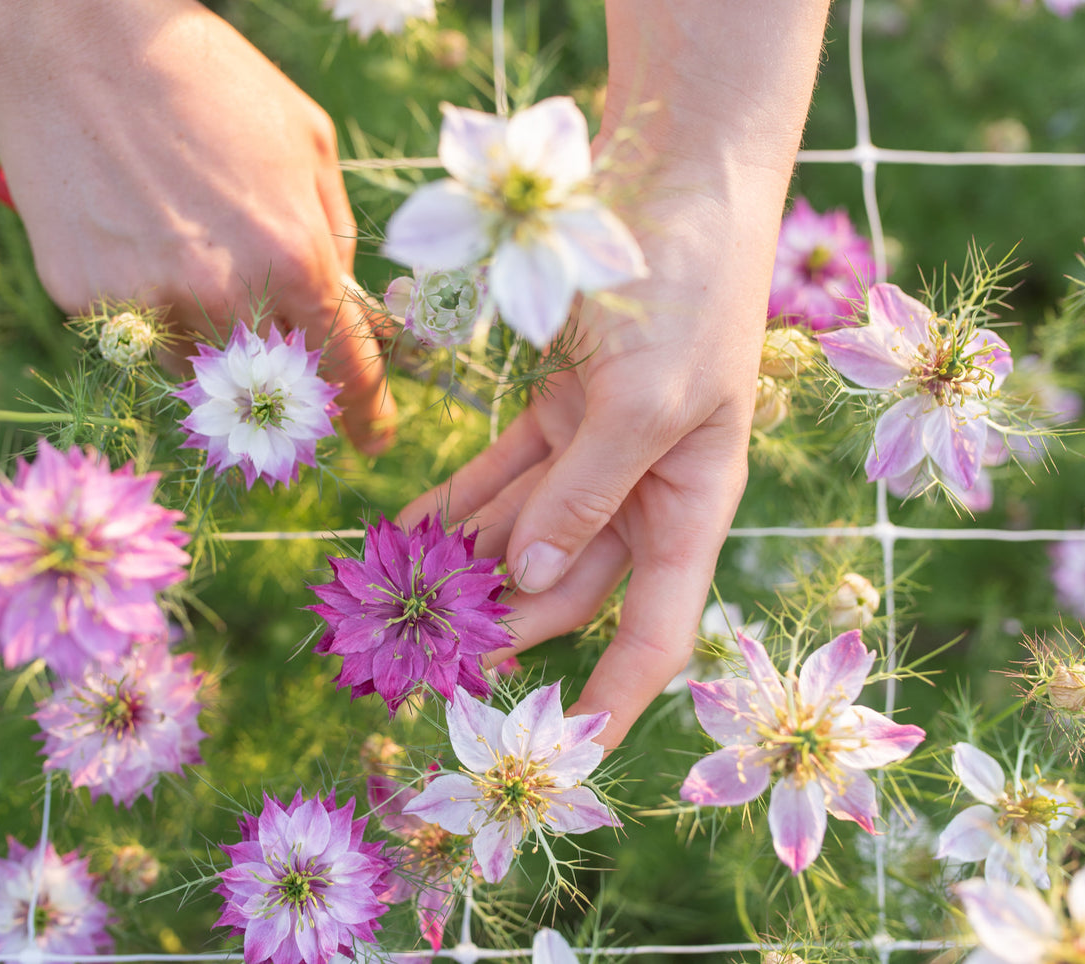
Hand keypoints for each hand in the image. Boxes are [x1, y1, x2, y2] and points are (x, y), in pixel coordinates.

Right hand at [0, 0, 393, 450]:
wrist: (76, 39)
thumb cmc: (207, 80)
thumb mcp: (307, 142)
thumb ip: (334, 234)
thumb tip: (341, 301)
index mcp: (293, 255)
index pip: (345, 367)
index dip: (366, 413)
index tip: (372, 439)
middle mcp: (224, 293)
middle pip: (272, 386)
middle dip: (284, 380)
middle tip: (276, 350)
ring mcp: (149, 301)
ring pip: (200, 371)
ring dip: (213, 344)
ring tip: (192, 264)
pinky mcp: (87, 299)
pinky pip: (137, 334)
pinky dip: (151, 310)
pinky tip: (139, 241)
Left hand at [401, 168, 790, 747]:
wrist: (677, 182)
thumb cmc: (686, 289)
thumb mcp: (645, 400)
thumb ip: (586, 494)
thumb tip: (526, 577)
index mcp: (690, 505)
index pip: (657, 626)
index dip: (621, 694)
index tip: (570, 751)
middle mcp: (642, 491)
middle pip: (565, 584)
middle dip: (502, 625)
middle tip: (424, 662)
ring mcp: (595, 452)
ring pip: (520, 533)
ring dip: (462, 567)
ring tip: (394, 607)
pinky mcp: (555, 410)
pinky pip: (495, 477)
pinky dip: (452, 505)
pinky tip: (399, 534)